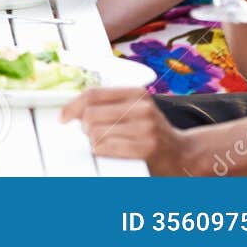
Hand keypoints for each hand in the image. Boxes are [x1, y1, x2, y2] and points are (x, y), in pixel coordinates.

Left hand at [60, 88, 196, 175]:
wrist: (184, 153)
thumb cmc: (153, 132)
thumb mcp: (136, 110)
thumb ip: (111, 105)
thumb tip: (74, 108)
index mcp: (136, 93)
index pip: (93, 94)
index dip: (72, 106)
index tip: (63, 117)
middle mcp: (142, 107)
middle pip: (90, 115)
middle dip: (84, 128)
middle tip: (91, 135)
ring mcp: (145, 128)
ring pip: (96, 133)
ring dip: (94, 142)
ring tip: (105, 144)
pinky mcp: (146, 148)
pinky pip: (107, 148)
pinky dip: (101, 151)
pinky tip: (108, 151)